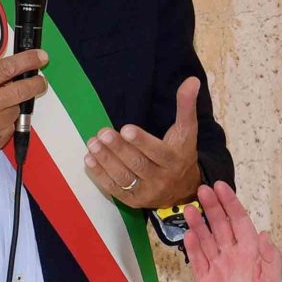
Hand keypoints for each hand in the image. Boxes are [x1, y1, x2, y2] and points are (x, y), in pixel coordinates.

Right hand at [0, 48, 49, 161]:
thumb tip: (10, 77)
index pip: (8, 69)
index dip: (28, 61)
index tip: (41, 57)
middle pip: (21, 91)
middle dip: (36, 84)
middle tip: (40, 82)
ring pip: (15, 112)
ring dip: (12, 107)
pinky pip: (8, 130)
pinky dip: (4, 125)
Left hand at [85, 76, 202, 208]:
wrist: (183, 189)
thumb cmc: (181, 153)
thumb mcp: (187, 130)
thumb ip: (186, 106)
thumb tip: (192, 80)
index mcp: (175, 160)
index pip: (158, 152)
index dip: (141, 141)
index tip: (125, 128)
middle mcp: (162, 179)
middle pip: (138, 164)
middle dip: (118, 149)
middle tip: (102, 133)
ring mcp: (147, 192)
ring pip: (124, 177)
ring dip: (105, 160)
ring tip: (92, 143)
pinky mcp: (134, 201)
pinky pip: (115, 189)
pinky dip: (100, 175)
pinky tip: (89, 159)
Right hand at [182, 182, 281, 281]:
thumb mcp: (274, 278)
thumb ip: (270, 255)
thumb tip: (263, 233)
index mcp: (251, 250)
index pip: (239, 221)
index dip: (230, 203)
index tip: (221, 187)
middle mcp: (233, 254)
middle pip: (220, 225)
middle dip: (212, 207)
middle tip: (202, 190)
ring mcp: (218, 267)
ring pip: (206, 239)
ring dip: (199, 224)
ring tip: (190, 208)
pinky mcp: (205, 281)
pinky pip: (198, 261)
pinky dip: (193, 247)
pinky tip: (188, 234)